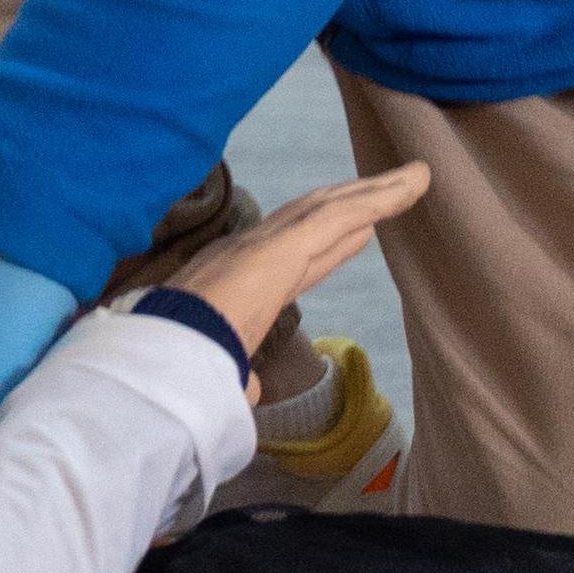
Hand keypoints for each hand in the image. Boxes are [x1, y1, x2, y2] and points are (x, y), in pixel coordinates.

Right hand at [168, 165, 427, 389]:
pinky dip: (377, 200)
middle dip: (358, 202)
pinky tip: (409, 188)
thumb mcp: (215, 372)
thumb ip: (237, 380)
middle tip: (396, 186)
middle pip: (319, 218)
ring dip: (376, 192)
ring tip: (416, 177)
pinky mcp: (282, 247)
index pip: (298, 251)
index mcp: (243, 279)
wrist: (158, 354)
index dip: (332, 236)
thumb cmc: (175, 362)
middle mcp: (255, 251)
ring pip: (333, 208)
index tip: (361, 226)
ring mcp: (268, 244)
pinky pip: (339, 216)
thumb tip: (250, 395)